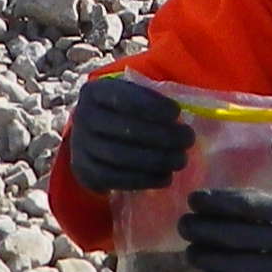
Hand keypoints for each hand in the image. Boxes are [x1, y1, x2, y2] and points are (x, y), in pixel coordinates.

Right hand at [66, 72, 191, 193]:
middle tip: (188, 139)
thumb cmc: (122, 113)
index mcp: (94, 92)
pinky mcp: (85, 172)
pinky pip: (116, 178)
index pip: (122, 97)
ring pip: (120, 156)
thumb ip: (152, 99)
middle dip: (161, 135)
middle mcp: (82, 117)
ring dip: (155, 159)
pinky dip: (143, 179)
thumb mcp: (130, 97)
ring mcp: (81, 146)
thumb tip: (191, 108)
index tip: (177, 112)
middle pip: (124, 129)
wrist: (91, 139)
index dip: (151, 105)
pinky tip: (165, 177)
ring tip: (181, 159)